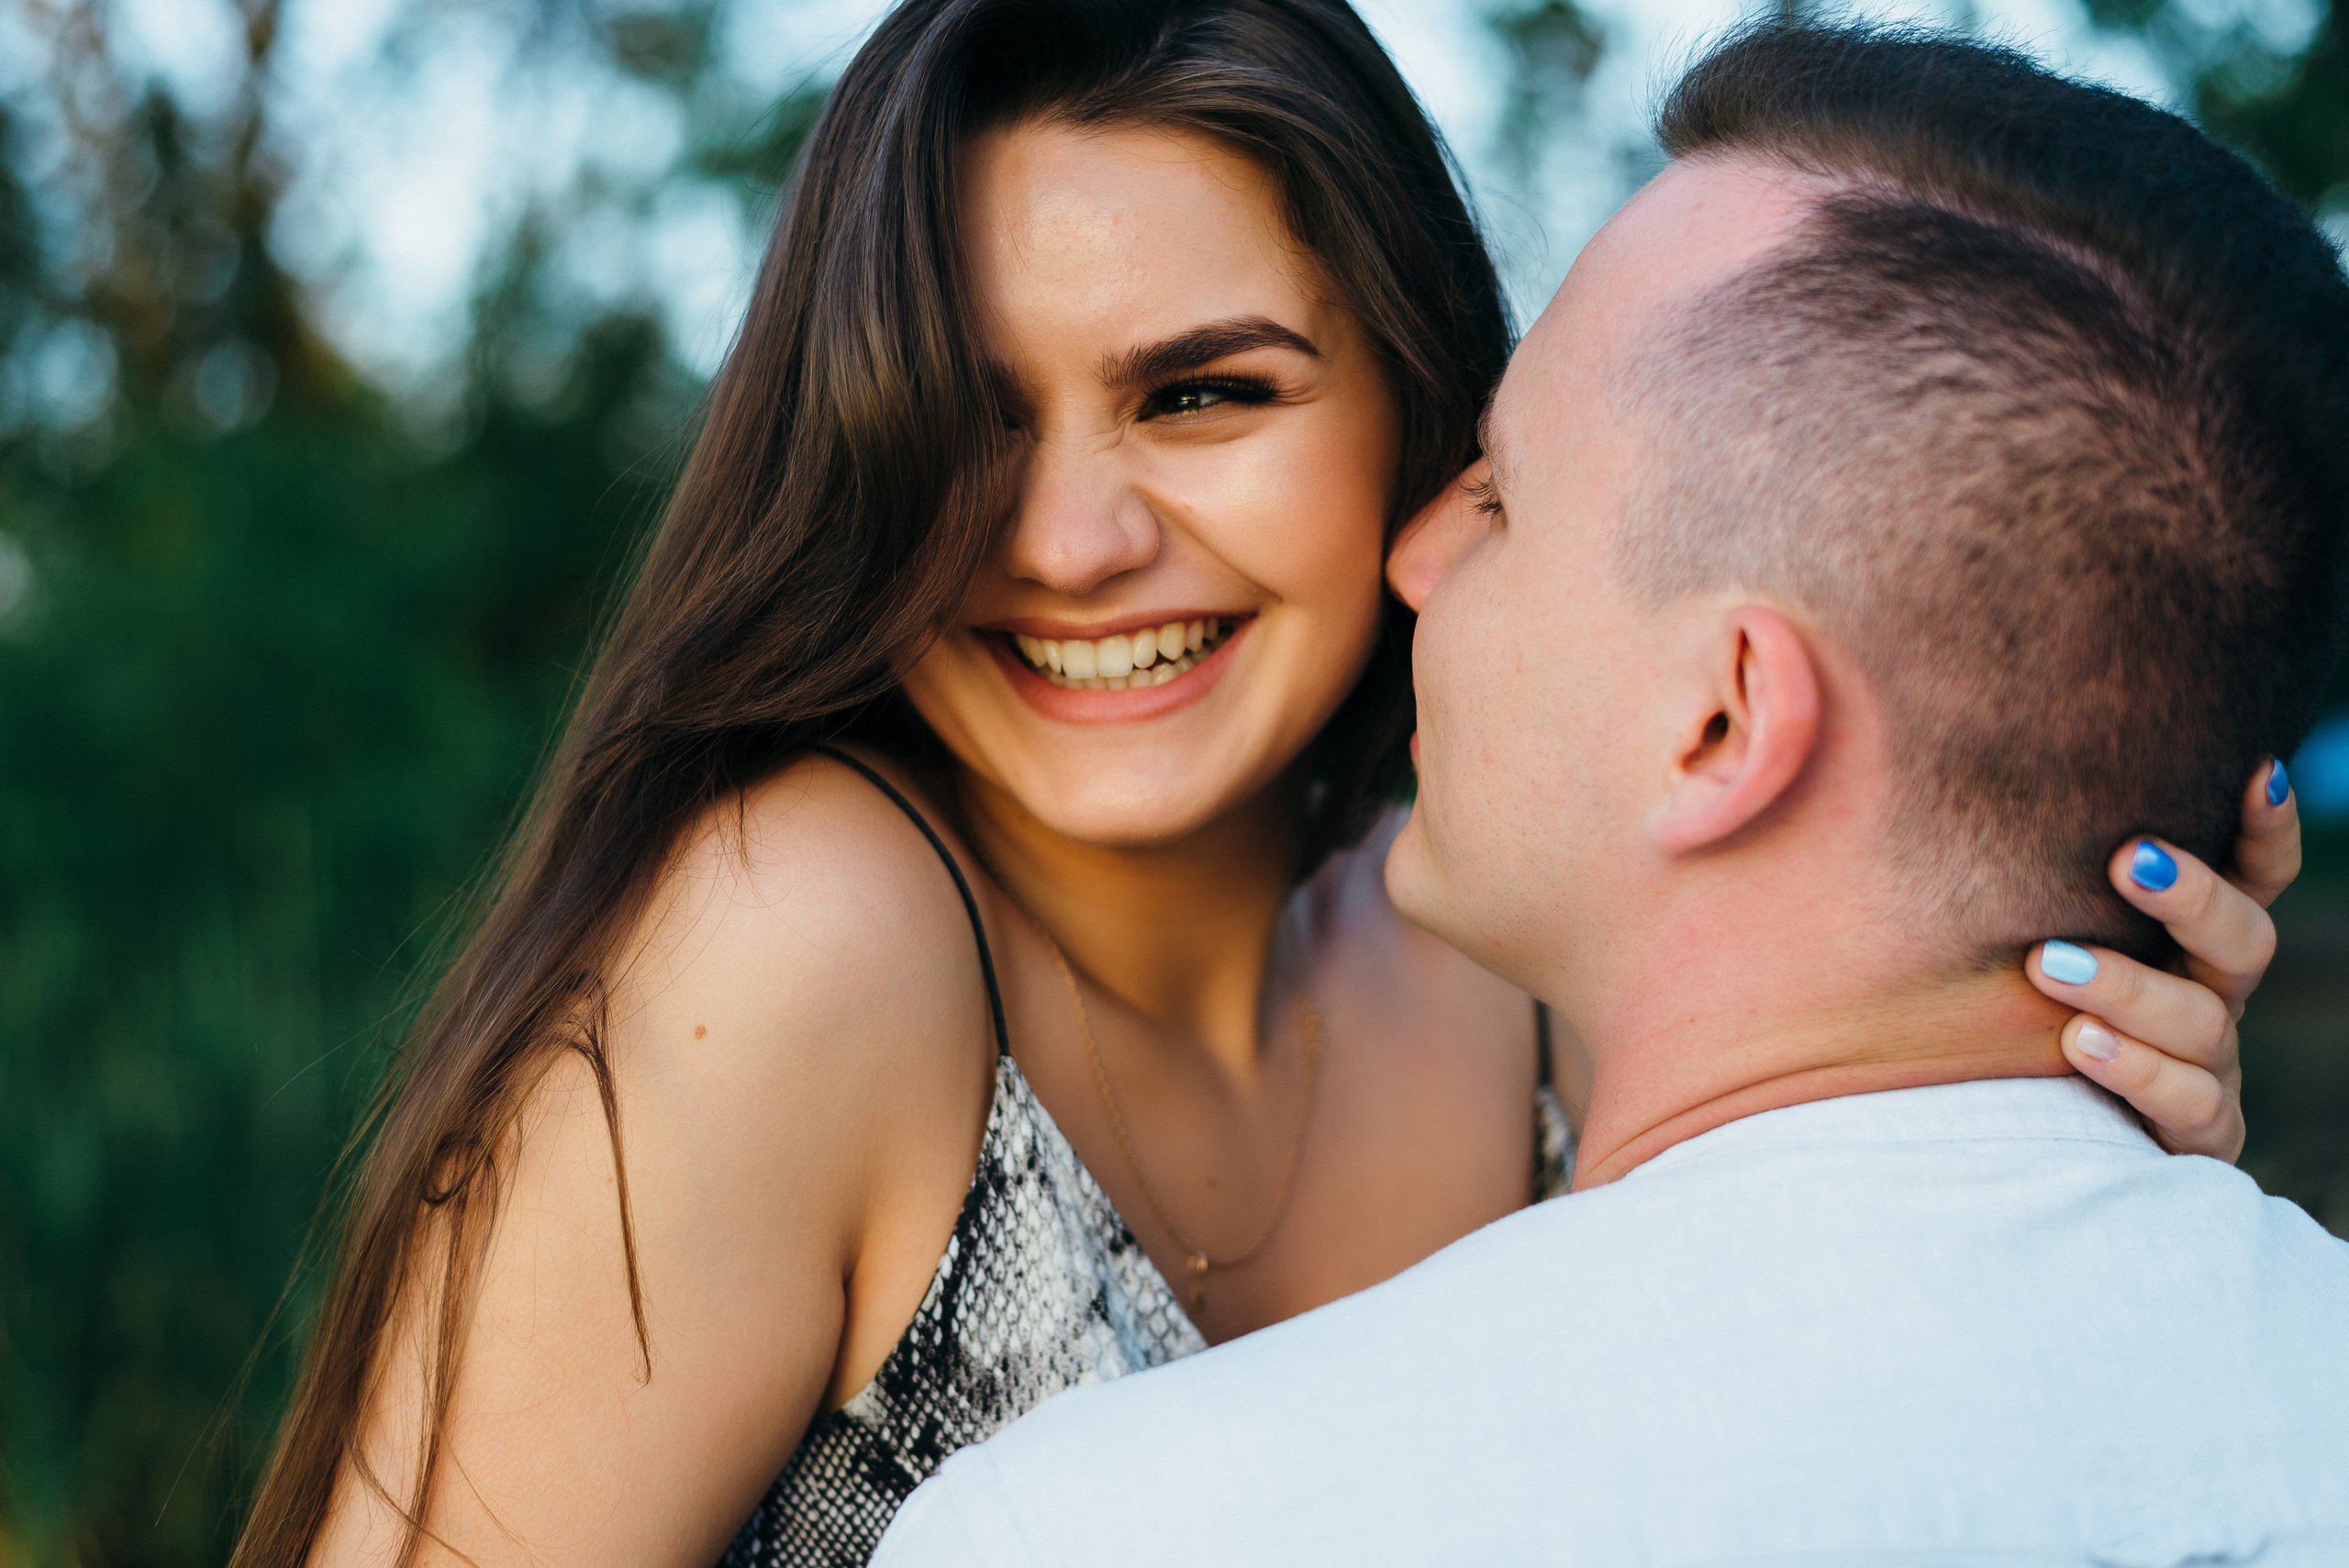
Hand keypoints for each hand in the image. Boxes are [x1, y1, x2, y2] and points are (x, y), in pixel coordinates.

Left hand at [2026, 759, 2300, 1161]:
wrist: (1993, 1132)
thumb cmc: (1990, 998)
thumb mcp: (2004, 922)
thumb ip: (1993, 859)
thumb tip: (1881, 740)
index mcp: (2182, 937)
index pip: (2249, 874)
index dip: (2264, 829)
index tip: (2255, 769)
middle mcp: (2207, 994)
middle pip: (2244, 940)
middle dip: (2193, 897)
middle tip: (2127, 860)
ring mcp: (2206, 1067)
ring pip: (2203, 1022)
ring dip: (2132, 987)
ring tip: (2050, 963)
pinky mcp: (2190, 1135)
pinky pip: (2191, 1106)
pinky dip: (2140, 1071)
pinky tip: (2081, 1044)